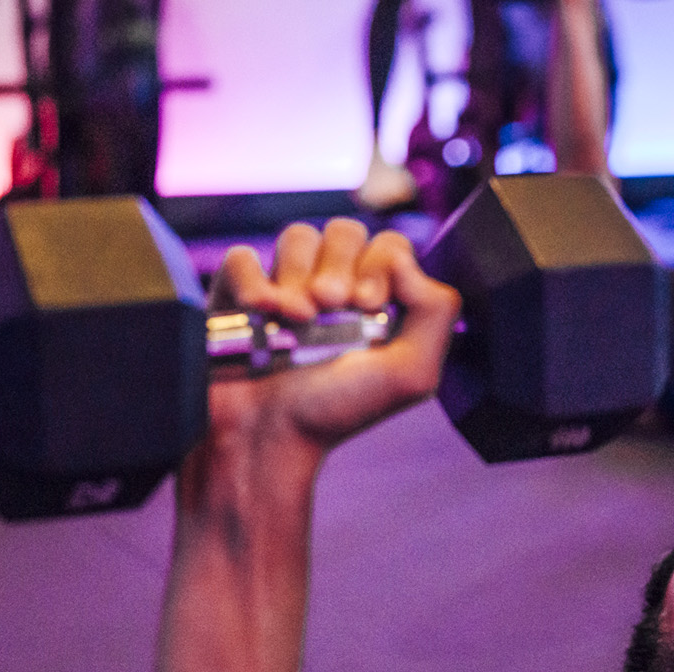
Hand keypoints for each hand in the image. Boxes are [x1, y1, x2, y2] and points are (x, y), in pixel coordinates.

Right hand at [201, 219, 458, 471]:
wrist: (270, 437)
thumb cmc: (339, 410)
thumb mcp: (412, 373)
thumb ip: (435, 312)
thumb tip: (404, 259)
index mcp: (379, 300)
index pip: (389, 244)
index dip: (379, 264)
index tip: (368, 306)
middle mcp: (334, 286)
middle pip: (345, 230)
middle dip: (340, 264)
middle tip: (331, 305)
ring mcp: (285, 286)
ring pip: (297, 236)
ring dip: (298, 273)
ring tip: (298, 319)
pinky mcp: (238, 293)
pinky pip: (243, 258)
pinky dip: (253, 281)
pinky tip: (262, 314)